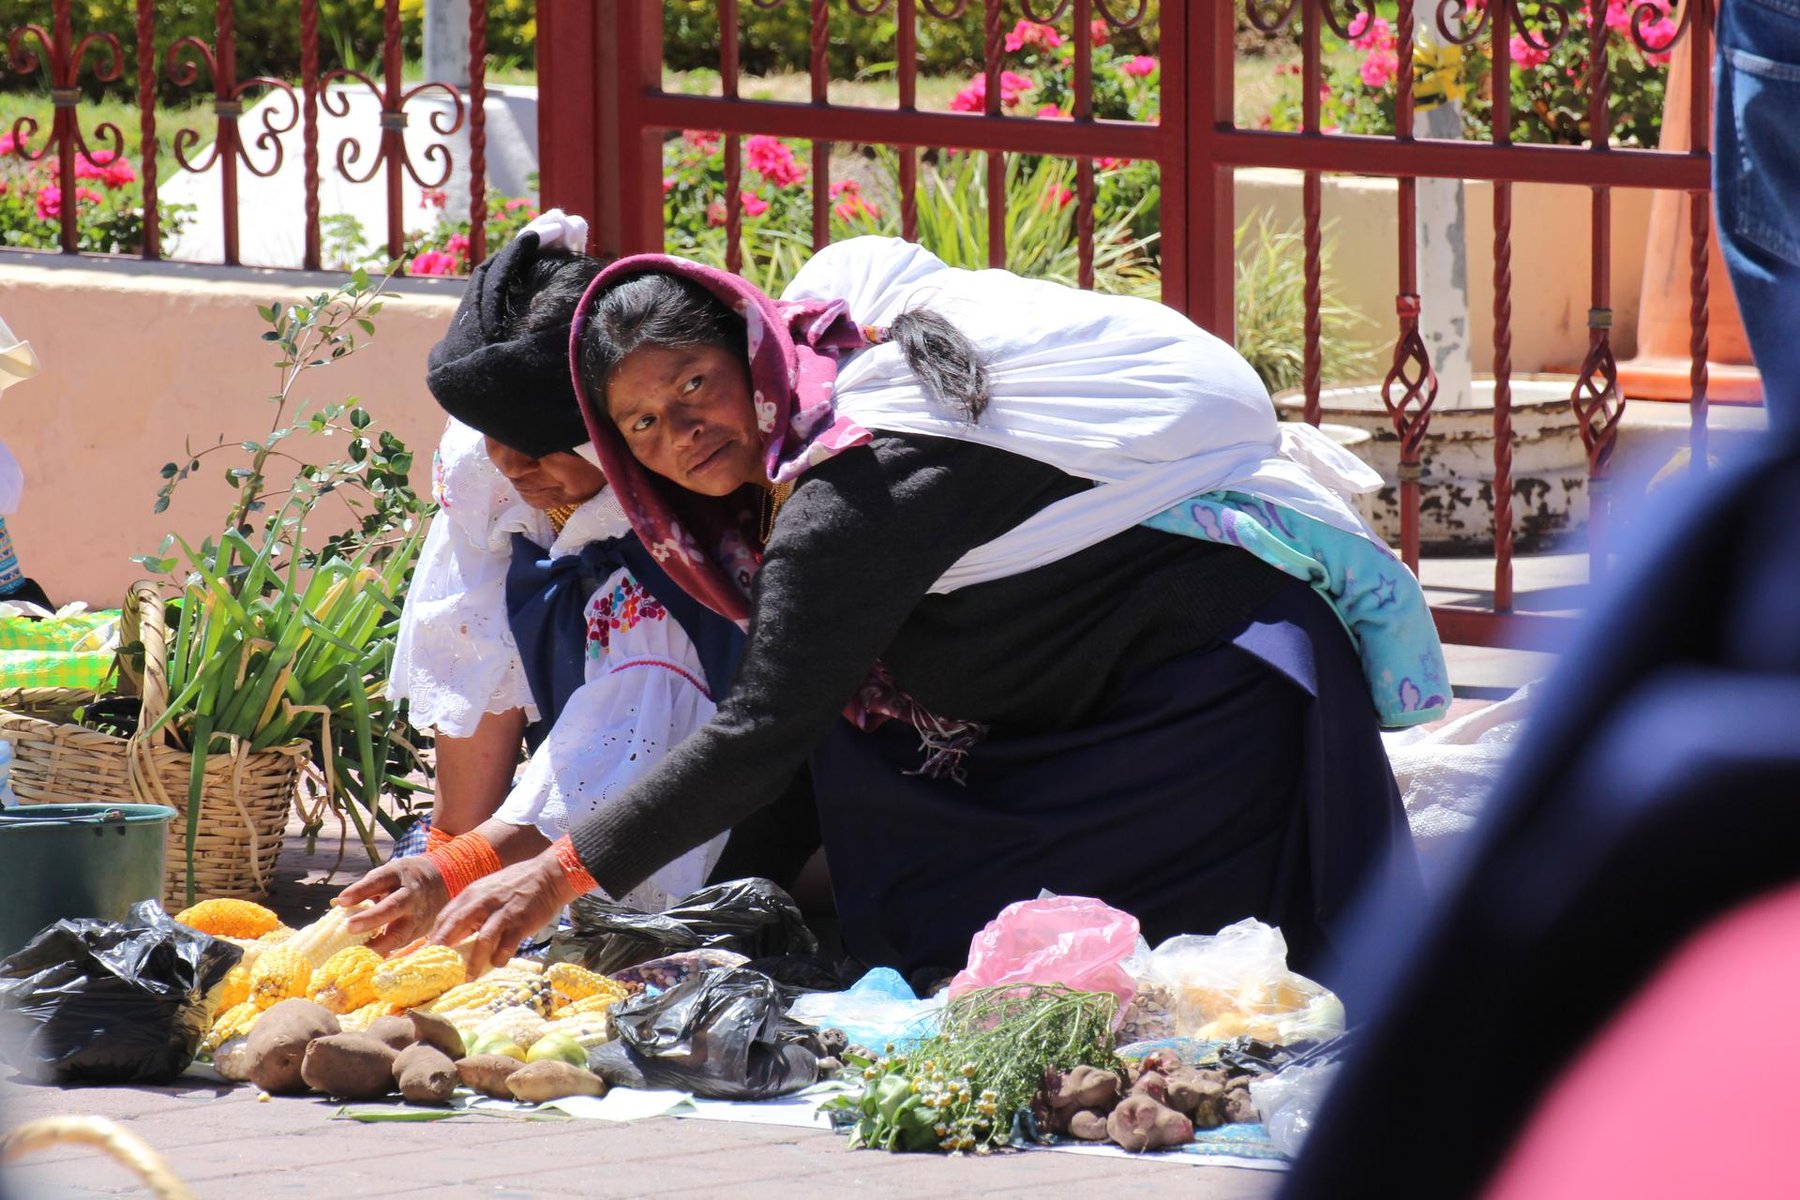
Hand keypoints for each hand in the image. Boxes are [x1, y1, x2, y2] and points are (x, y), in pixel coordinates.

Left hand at [336, 856, 451, 954]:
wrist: (443, 881)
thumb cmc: (403, 879)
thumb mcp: (389, 874)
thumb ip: (368, 888)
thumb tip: (340, 905)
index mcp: (399, 875)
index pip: (379, 880)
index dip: (361, 890)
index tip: (342, 901)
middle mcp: (411, 894)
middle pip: (393, 906)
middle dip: (372, 918)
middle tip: (350, 927)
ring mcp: (418, 915)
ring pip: (401, 931)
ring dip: (380, 943)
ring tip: (360, 952)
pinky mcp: (421, 931)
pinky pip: (402, 943)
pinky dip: (386, 952)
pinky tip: (369, 960)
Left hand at [426, 852, 576, 976]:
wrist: (549, 875)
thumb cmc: (516, 886)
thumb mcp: (488, 890)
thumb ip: (471, 909)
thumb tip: (453, 934)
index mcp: (473, 893)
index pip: (446, 916)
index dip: (435, 936)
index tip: (427, 954)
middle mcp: (485, 901)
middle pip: (456, 924)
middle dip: (444, 947)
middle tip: (436, 968)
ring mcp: (504, 912)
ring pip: (483, 939)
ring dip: (474, 961)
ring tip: (468, 978)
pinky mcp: (522, 922)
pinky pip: (507, 945)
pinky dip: (500, 957)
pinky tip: (497, 963)